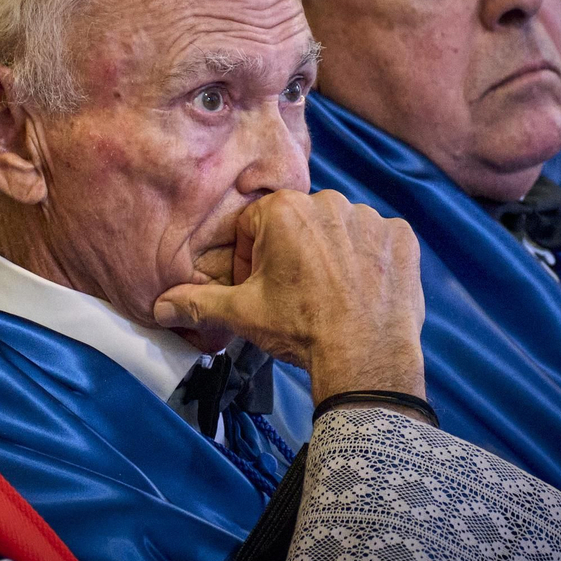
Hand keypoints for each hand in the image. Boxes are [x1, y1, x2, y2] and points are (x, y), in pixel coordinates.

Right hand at [153, 190, 425, 403]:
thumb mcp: (242, 314)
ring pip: (338, 229)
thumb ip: (198, 302)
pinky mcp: (401, 237)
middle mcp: (329, 201)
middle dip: (292, 252)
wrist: (364, 359)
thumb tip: (159, 307)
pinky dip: (370, 259)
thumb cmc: (300, 330)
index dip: (251, 258)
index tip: (260, 288)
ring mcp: (370, 217)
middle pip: (298, 222)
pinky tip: (363, 289)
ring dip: (332, 253)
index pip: (254, 224)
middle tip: (295, 294)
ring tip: (331, 295)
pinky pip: (378, 239)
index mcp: (284, 210)